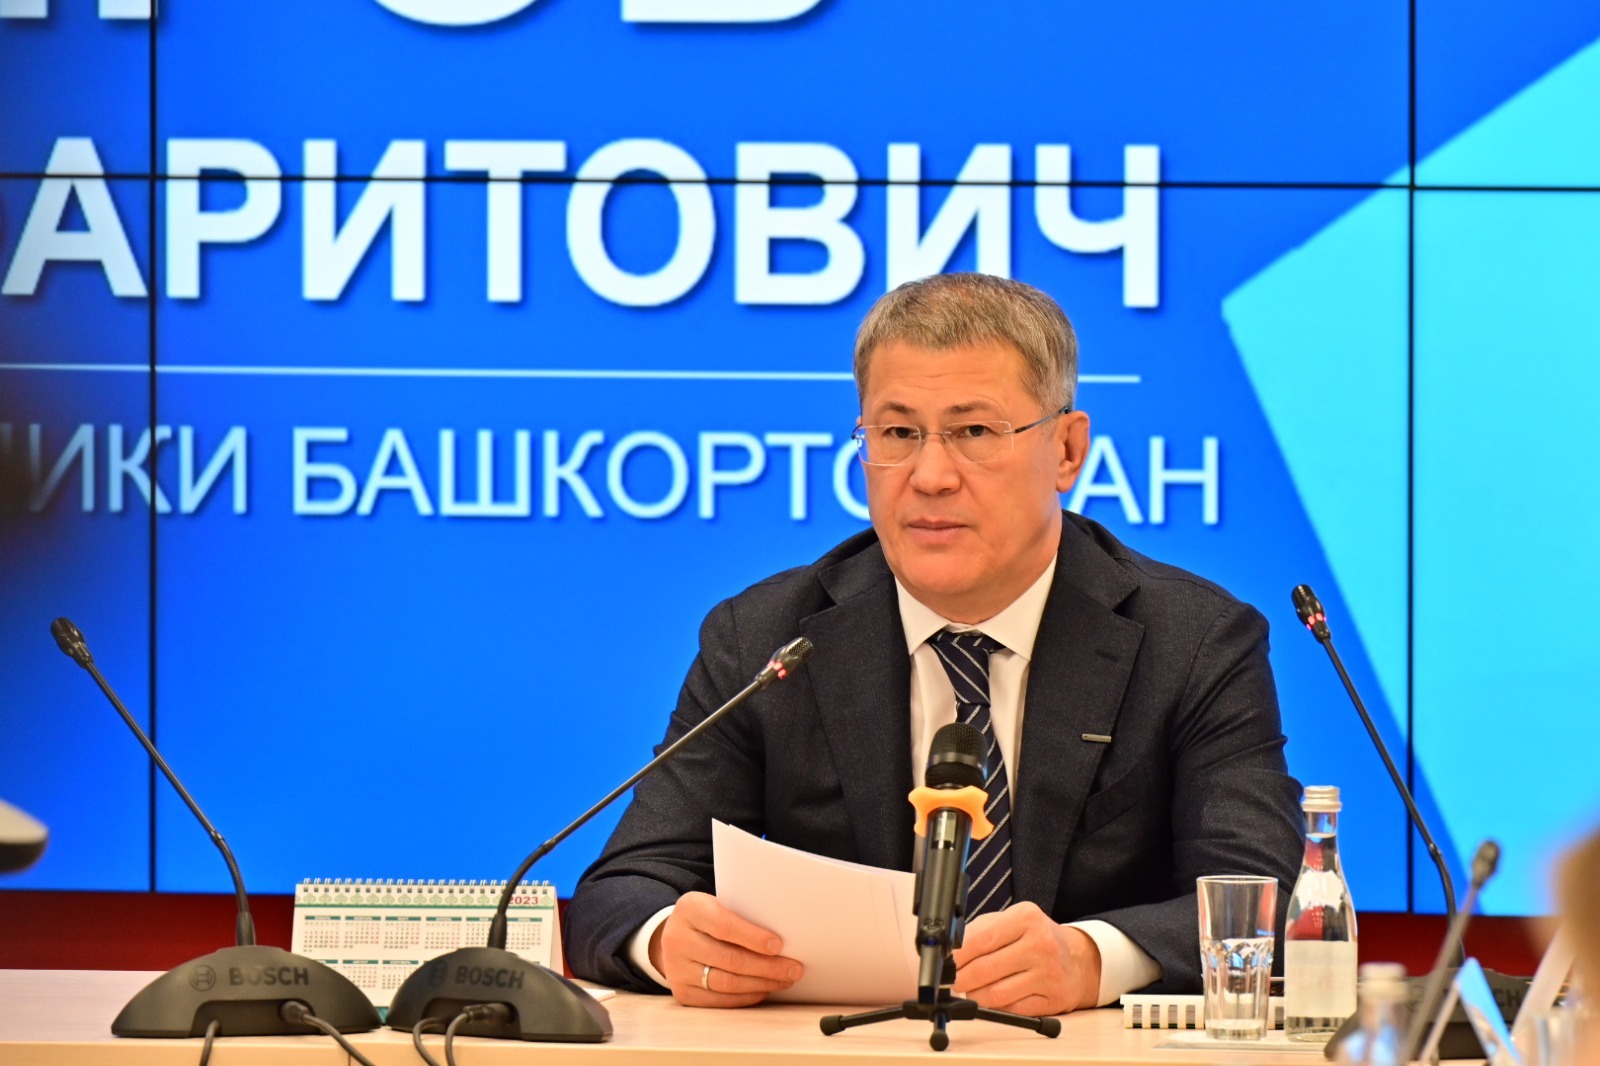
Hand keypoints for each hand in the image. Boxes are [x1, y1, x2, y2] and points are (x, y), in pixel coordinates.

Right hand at [648, 891, 804, 1006]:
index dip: (753, 937)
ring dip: (761, 984)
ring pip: (726, 983)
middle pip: (729, 959)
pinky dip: (746, 997)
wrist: (675, 936)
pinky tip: (764, 990)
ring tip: (785, 980)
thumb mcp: (718, 904)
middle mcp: (677, 939)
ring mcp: (676, 969)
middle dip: (767, 967)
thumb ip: (743, 914)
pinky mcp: (683, 993)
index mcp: (689, 909)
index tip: (779, 945)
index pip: (724, 926)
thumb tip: (785, 937)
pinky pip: (719, 1001)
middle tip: (794, 969)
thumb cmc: (709, 918)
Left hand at [951, 901, 1100, 1015]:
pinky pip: (1012, 1010)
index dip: (956, 956)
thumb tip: (950, 954)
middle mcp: (1040, 944)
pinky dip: (996, 1008)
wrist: (1078, 959)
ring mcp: (1048, 974)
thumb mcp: (1011, 922)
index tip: (943, 963)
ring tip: (971, 989)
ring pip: (995, 994)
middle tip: (951, 981)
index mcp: (1026, 918)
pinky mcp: (1053, 1000)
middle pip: (984, 969)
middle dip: (960, 979)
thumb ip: (980, 932)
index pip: (980, 940)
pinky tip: (993, 998)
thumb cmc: (1036, 938)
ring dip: (975, 996)